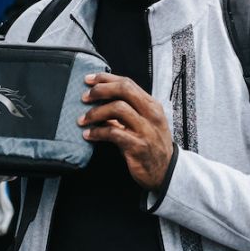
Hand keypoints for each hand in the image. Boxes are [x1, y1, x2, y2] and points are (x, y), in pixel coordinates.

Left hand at [77, 72, 173, 190]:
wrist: (166, 171)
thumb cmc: (152, 146)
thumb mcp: (144, 123)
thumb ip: (127, 111)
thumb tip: (101, 101)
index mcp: (152, 105)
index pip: (128, 83)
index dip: (106, 79)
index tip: (89, 80)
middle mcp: (151, 114)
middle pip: (124, 90)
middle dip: (100, 90)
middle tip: (85, 97)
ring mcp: (145, 129)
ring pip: (117, 108)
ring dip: (96, 113)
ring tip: (83, 120)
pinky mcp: (138, 146)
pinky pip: (113, 133)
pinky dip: (98, 132)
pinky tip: (89, 135)